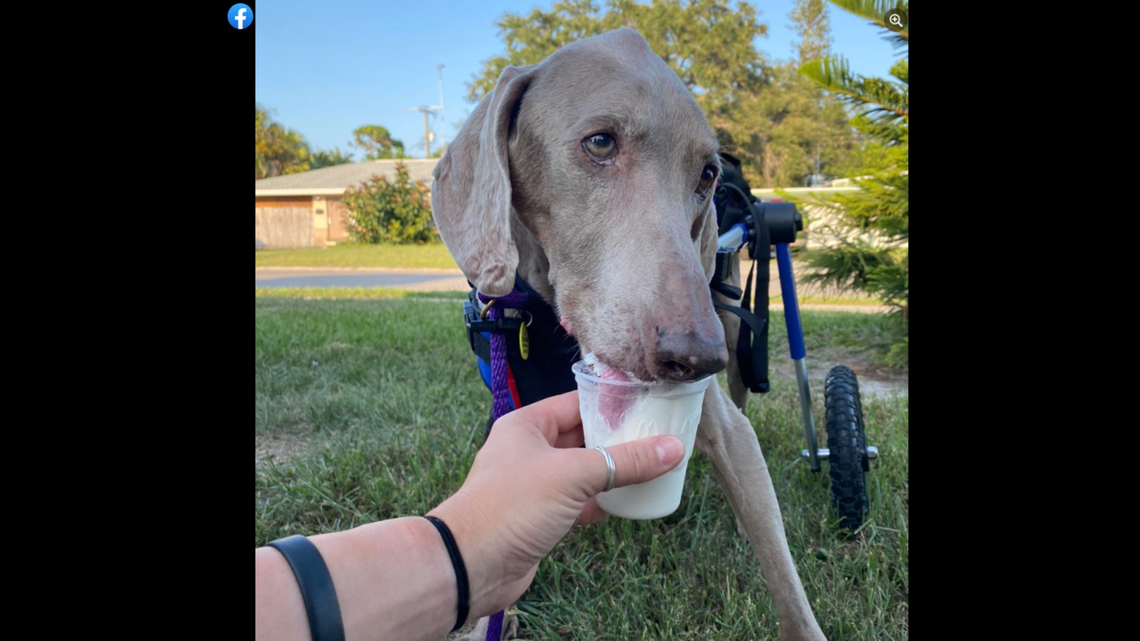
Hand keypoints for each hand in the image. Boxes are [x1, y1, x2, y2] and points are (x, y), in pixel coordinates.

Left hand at [428, 390, 684, 618]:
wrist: (471, 565)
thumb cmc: (513, 505)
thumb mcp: (574, 475)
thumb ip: (624, 461)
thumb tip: (673, 448)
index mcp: (527, 425)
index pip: (576, 403)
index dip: (612, 404)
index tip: (649, 406)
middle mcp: (528, 450)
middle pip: (582, 438)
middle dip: (617, 442)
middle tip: (658, 440)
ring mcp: (533, 485)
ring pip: (582, 473)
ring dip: (611, 474)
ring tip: (651, 470)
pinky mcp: (539, 517)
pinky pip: (577, 502)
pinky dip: (598, 503)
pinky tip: (625, 505)